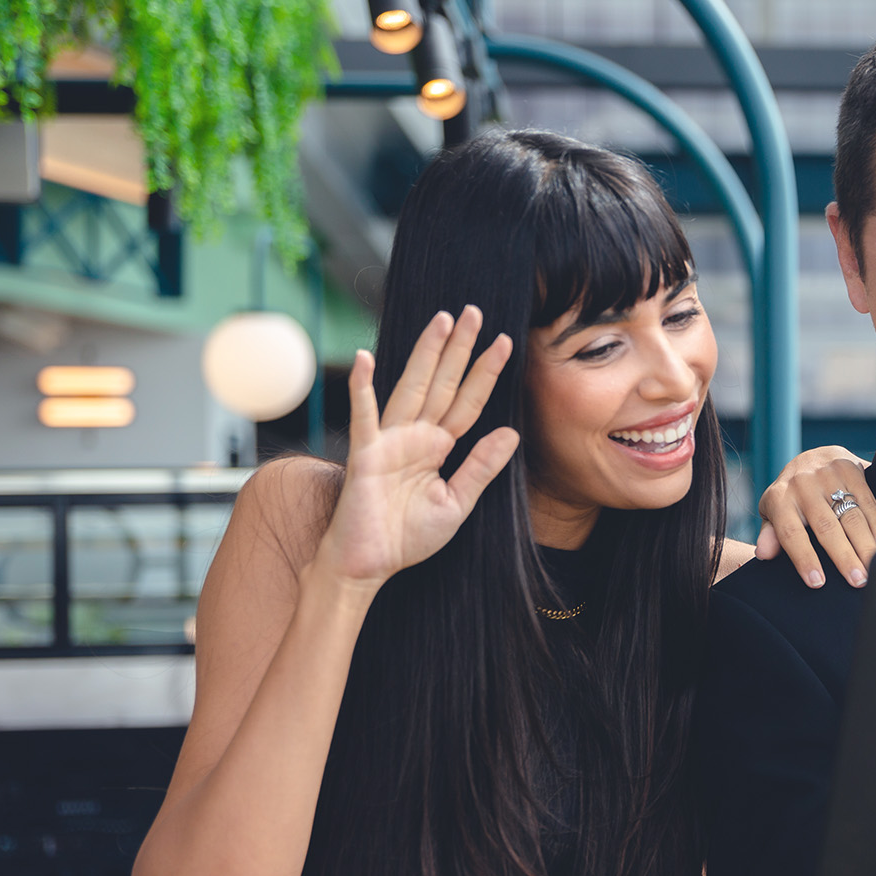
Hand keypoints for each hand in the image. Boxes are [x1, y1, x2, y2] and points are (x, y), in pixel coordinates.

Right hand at [313, 308, 518, 590]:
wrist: (368, 565)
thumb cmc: (407, 537)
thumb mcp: (457, 503)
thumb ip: (481, 467)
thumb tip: (511, 432)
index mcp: (437, 446)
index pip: (468, 402)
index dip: (485, 373)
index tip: (505, 343)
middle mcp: (415, 436)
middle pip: (442, 383)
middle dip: (458, 348)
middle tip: (473, 310)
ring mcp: (388, 441)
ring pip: (412, 387)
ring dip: (425, 354)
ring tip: (441, 320)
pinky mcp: (365, 454)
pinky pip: (364, 416)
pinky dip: (364, 387)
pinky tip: (367, 358)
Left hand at [756, 447, 875, 587]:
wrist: (813, 456)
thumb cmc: (792, 494)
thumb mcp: (774, 512)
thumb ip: (770, 534)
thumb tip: (764, 553)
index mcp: (779, 498)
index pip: (790, 533)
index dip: (804, 559)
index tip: (817, 582)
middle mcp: (803, 485)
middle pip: (826, 527)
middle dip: (844, 557)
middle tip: (858, 580)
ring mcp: (828, 475)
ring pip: (850, 516)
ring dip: (865, 545)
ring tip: (872, 566)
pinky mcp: (851, 469)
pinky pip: (868, 501)